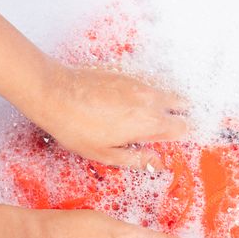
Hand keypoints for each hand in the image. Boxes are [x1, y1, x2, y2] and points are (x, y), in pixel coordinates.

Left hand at [32, 64, 188, 170]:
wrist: (55, 94)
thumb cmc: (76, 126)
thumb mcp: (106, 154)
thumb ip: (137, 159)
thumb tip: (156, 164)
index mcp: (149, 122)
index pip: (183, 127)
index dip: (178, 136)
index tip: (167, 142)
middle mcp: (149, 99)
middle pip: (181, 104)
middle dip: (177, 115)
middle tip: (161, 128)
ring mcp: (138, 83)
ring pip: (164, 92)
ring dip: (161, 104)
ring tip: (141, 117)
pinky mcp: (126, 73)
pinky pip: (146, 83)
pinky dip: (145, 94)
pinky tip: (127, 104)